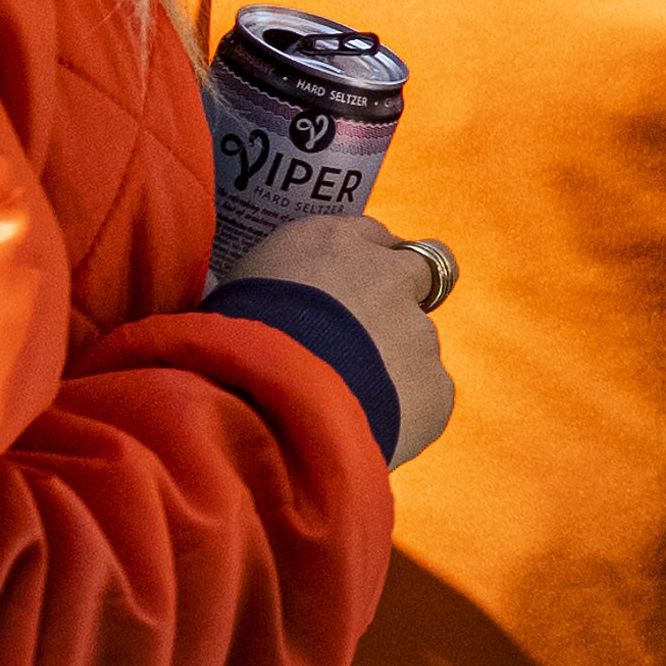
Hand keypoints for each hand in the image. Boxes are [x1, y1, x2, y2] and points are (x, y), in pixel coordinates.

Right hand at [220, 195, 459, 467]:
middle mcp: (385, 273)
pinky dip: (403, 413)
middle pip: (419, 273)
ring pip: (418, 343)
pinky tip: (362, 427)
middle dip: (405, 298)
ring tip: (346, 399)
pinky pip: (426, 398)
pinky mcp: (435, 385)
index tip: (349, 294)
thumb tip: (265, 300)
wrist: (264, 401)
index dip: (363, 269)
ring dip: (394, 364)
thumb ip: (278, 287)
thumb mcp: (238, 292)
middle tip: (371, 338)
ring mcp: (417, 329)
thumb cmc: (230, 346)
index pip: (370, 238)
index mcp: (332, 241)